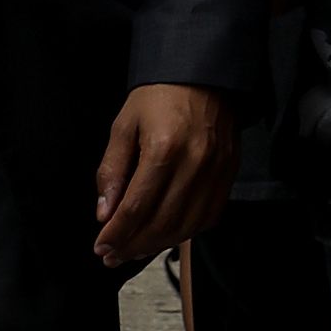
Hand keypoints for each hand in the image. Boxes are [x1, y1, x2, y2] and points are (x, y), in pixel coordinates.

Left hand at [94, 84, 232, 265]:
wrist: (204, 75)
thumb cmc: (158, 98)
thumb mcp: (123, 126)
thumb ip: (113, 171)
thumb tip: (105, 212)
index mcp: (164, 148)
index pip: (137, 206)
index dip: (116, 233)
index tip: (100, 247)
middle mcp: (196, 162)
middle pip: (163, 221)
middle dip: (134, 245)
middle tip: (113, 256)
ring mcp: (218, 169)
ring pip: (189, 224)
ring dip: (159, 244)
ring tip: (136, 250)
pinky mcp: (230, 171)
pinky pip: (211, 214)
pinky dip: (188, 231)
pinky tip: (168, 234)